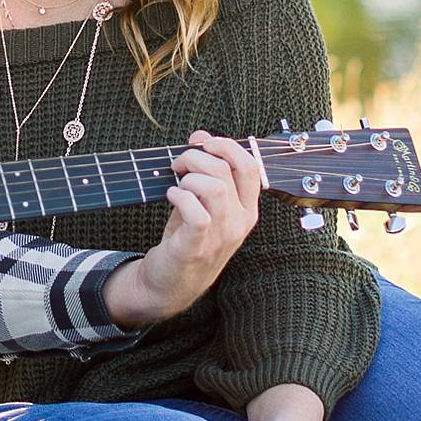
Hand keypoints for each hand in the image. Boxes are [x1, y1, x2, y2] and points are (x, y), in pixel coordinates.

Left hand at [104, 131, 262, 327]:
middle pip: (226, 171)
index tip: (203, 142)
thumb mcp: (205, 205)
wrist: (170, 285)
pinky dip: (180, 197)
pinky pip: (196, 213)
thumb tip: (201, 136)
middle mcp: (240, 223)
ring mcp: (221, 237)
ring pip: (214, 188)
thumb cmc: (188, 239)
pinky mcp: (198, 247)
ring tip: (176, 184)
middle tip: (179, 165)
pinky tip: (171, 198)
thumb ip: (207, 172)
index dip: (227, 146)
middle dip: (196, 157)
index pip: (251, 167)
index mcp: (247, 210)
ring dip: (189, 177)